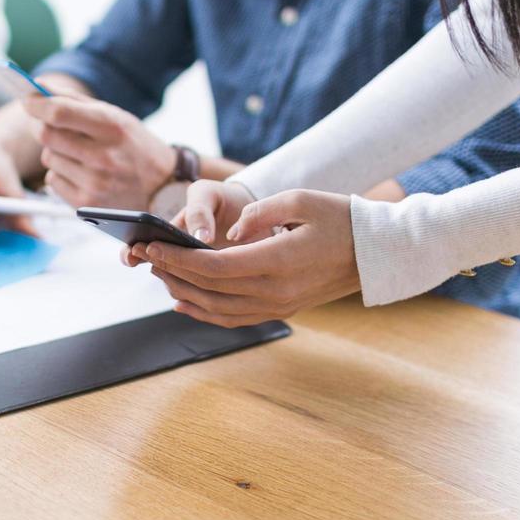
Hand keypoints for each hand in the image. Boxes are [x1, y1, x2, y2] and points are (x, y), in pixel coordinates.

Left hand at [21, 95, 175, 208]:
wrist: (162, 189)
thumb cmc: (134, 146)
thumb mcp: (116, 117)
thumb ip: (75, 101)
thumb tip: (37, 87)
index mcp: (112, 127)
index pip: (59, 112)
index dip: (36, 104)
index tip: (27, 98)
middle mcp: (103, 156)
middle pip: (47, 135)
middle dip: (41, 126)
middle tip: (48, 123)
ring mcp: (94, 183)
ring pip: (48, 158)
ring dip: (56, 152)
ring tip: (80, 154)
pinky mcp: (86, 204)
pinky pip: (52, 180)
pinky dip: (61, 174)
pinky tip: (82, 173)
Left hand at [129, 189, 361, 327]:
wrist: (374, 253)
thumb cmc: (339, 218)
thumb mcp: (300, 200)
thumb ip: (258, 212)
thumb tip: (229, 232)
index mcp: (277, 262)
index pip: (213, 267)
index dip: (178, 258)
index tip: (152, 245)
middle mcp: (275, 292)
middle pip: (209, 289)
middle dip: (172, 272)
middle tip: (146, 257)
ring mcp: (278, 306)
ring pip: (217, 309)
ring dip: (183, 293)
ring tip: (159, 275)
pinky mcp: (281, 310)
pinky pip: (233, 319)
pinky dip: (204, 313)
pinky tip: (184, 302)